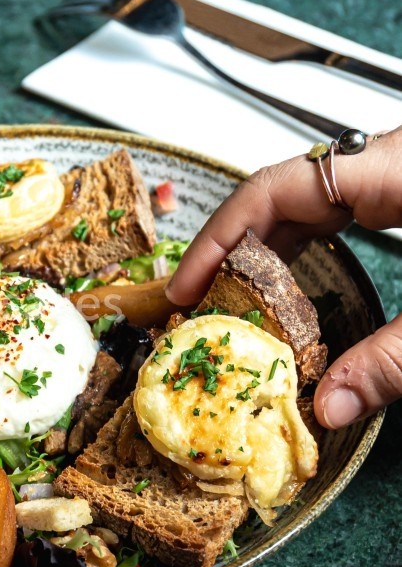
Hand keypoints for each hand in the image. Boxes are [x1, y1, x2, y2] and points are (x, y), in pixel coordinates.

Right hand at [166, 129, 401, 429]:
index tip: (185, 287)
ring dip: (268, 248)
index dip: (217, 239)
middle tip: (201, 304)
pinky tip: (296, 282)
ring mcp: (397, 173)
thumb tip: (330, 404)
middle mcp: (386, 163)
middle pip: (281, 193)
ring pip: (310, 200)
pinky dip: (305, 244)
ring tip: (236, 298)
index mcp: (390, 170)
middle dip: (233, 250)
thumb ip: (393, 357)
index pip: (273, 189)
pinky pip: (341, 207)